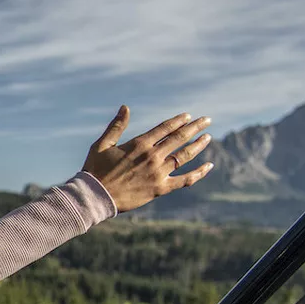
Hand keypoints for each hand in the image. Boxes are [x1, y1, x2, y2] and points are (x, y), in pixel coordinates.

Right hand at [82, 106, 213, 212]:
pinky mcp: (160, 188)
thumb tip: (125, 107)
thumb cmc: (95, 170)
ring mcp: (158, 173)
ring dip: (198, 145)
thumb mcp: (102, 145)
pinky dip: (199, 173)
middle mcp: (152, 156)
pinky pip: (185, 180)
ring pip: (185, 156)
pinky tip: (209, 166)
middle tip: (207, 120)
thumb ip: (116, 126)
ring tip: (208, 138)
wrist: (95, 196)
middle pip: (179, 138)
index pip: (165, 128)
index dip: (178, 121)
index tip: (188, 116)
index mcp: (139, 144)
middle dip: (195, 127)